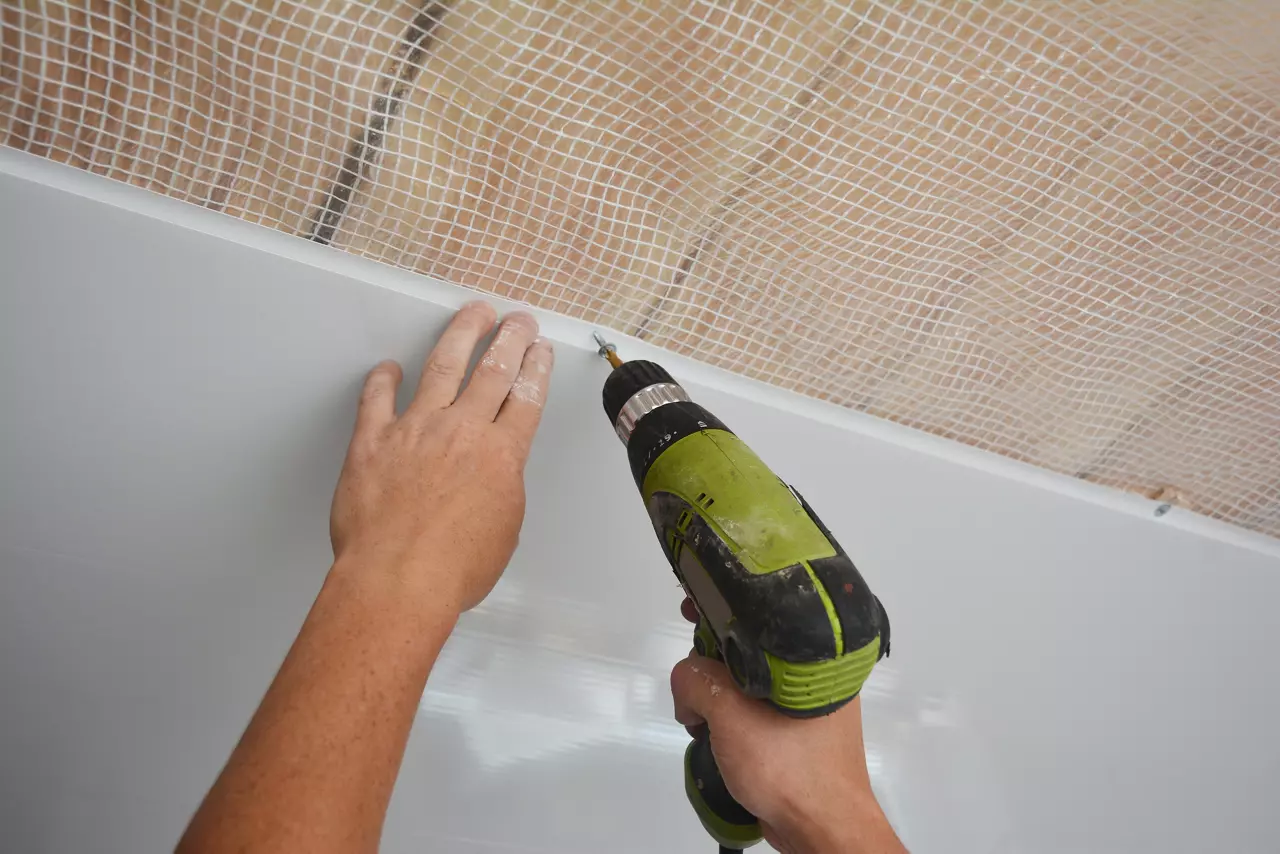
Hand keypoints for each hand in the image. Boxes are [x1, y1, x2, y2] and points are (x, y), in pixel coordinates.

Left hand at [329, 301, 553, 612]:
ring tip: (474, 314)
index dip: (536, 368)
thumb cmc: (451, 570)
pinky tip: (389, 367)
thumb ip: (501, 491)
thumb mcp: (504, 532)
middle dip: (510, 338)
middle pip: (493, 371)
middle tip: (517, 320)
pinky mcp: (373, 441)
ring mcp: (415, 430)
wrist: (398, 579)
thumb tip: (493, 479)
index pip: (526, 397)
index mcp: (501, 455)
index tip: (539, 349)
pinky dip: (383, 379)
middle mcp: (462, 432)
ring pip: (443, 366)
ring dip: (462, 335)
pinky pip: (377, 398)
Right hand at [671, 600, 904, 853]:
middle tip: (689, 677)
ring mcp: (805, 707)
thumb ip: (697, 680)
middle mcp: (814, 676)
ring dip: (715, 695)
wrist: (821, 829)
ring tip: (698, 718)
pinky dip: (729, 717)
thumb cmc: (790, 767)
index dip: (722, 605)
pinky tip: (711, 733)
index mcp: (814, 656)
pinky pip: (754, 710)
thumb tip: (686, 682)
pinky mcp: (794, 734)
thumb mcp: (731, 713)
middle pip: (749, 647)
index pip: (761, 614)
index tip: (692, 605)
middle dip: (710, 659)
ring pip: (747, 682)